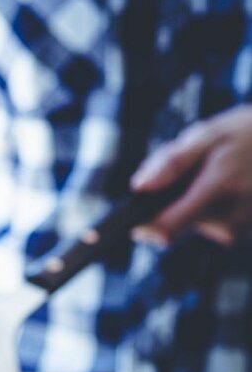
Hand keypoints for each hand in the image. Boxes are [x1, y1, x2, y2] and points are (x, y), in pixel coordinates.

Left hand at [130, 104, 251, 245]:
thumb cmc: (246, 134)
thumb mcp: (209, 135)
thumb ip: (172, 161)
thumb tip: (139, 186)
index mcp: (215, 192)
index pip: (163, 230)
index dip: (142, 227)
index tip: (131, 220)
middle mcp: (226, 220)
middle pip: (173, 228)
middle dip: (171, 204)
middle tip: (192, 174)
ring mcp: (237, 232)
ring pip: (192, 227)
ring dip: (193, 204)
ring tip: (217, 176)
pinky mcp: (241, 236)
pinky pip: (209, 227)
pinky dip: (210, 210)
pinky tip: (228, 188)